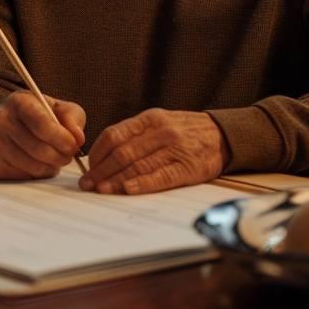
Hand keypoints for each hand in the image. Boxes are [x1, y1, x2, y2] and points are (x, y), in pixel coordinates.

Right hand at [0, 91, 85, 179]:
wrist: (3, 124)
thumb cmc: (36, 115)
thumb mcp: (56, 107)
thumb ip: (72, 118)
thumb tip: (78, 139)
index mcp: (19, 102)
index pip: (42, 124)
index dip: (62, 138)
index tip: (73, 145)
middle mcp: (1, 121)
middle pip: (39, 149)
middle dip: (61, 156)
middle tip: (67, 155)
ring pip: (34, 167)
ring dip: (51, 166)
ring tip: (53, 158)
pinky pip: (25, 177)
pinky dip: (38, 173)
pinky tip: (38, 162)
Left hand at [80, 109, 224, 194]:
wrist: (221, 135)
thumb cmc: (184, 131)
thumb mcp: (159, 122)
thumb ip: (135, 134)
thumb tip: (102, 154)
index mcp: (150, 119)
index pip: (114, 134)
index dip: (97, 153)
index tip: (87, 166)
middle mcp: (160, 132)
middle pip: (122, 152)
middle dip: (101, 170)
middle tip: (87, 183)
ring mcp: (174, 149)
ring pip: (137, 165)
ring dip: (115, 180)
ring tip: (100, 190)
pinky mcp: (186, 168)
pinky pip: (160, 177)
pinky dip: (141, 184)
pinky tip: (127, 189)